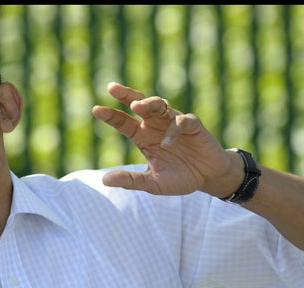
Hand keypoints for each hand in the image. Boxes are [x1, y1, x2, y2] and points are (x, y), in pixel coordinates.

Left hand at [90, 82, 234, 196]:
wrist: (207, 178)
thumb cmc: (178, 178)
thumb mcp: (152, 183)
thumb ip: (131, 181)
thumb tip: (104, 180)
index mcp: (143, 137)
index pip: (123, 122)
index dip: (111, 116)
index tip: (95, 110)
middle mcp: (156, 126)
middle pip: (139, 104)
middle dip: (126, 95)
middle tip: (112, 87)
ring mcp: (174, 123)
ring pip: (160, 105)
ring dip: (149, 104)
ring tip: (136, 106)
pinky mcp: (193, 125)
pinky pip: (182, 121)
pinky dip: (174, 129)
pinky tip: (167, 143)